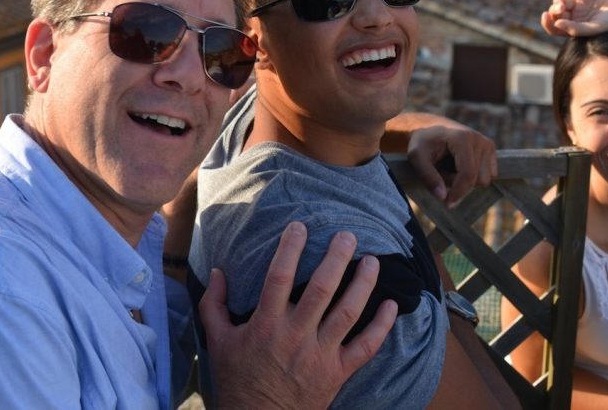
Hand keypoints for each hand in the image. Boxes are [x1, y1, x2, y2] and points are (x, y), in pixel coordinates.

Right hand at [199, 222, 397, 409]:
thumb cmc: (238, 381)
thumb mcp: (218, 342)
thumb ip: (215, 305)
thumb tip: (217, 271)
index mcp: (266, 326)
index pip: (278, 278)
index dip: (290, 249)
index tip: (299, 226)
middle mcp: (295, 336)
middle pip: (321, 289)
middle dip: (336, 258)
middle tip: (348, 235)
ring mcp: (320, 355)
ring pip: (348, 313)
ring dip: (363, 284)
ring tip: (372, 260)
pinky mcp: (338, 373)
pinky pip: (366, 347)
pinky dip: (382, 326)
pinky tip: (392, 305)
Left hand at [407, 124, 496, 205]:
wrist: (431, 127)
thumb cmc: (422, 143)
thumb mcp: (416, 157)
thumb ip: (427, 176)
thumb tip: (442, 197)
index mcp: (462, 138)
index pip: (468, 174)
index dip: (459, 192)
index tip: (447, 204)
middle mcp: (479, 139)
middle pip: (478, 179)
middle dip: (459, 184)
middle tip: (441, 173)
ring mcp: (487, 143)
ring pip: (485, 179)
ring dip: (466, 181)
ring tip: (450, 168)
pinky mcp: (490, 148)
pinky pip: (490, 174)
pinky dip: (475, 176)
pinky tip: (460, 166)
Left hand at [540, 0, 607, 36]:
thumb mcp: (597, 28)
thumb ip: (576, 29)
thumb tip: (557, 25)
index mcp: (576, 29)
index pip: (555, 28)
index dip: (547, 23)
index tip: (546, 15)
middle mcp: (576, 17)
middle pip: (556, 13)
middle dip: (555, 10)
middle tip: (562, 7)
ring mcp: (580, 4)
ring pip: (560, 1)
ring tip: (565, 0)